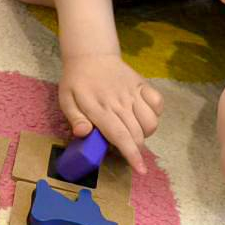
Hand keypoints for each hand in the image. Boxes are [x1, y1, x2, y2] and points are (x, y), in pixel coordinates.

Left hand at [58, 53, 161, 172]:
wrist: (91, 55)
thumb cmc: (77, 82)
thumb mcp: (67, 100)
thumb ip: (75, 118)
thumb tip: (83, 134)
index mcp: (99, 107)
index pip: (120, 135)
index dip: (131, 154)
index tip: (140, 169)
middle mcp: (119, 101)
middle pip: (137, 134)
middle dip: (135, 148)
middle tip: (125, 147)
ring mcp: (133, 92)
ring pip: (151, 122)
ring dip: (145, 134)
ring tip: (133, 132)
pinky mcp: (143, 84)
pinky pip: (158, 103)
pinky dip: (155, 114)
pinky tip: (143, 115)